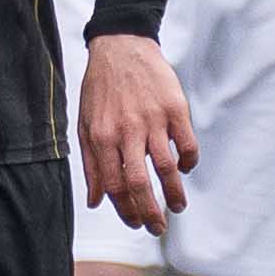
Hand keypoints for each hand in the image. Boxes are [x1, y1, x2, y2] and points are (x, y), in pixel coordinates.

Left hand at [78, 31, 193, 227]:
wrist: (121, 47)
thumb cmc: (100, 90)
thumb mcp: (85, 125)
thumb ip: (90, 165)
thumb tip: (95, 202)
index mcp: (101, 137)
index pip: (114, 186)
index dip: (125, 210)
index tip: (135, 223)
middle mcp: (126, 131)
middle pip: (139, 183)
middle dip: (149, 212)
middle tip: (157, 228)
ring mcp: (152, 120)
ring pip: (165, 168)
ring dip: (174, 193)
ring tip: (177, 207)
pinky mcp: (175, 108)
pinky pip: (186, 144)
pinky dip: (188, 162)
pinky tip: (184, 168)